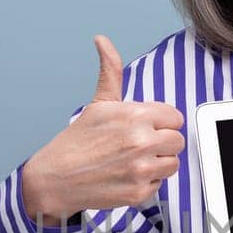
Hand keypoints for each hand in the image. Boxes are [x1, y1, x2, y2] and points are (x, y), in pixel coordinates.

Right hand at [21, 35, 185, 224]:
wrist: (55, 179)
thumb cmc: (77, 141)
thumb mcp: (98, 103)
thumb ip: (111, 71)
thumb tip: (102, 40)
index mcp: (135, 115)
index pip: (175, 117)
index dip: (161, 123)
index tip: (145, 128)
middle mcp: (141, 141)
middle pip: (177, 141)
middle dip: (161, 143)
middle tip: (138, 145)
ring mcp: (140, 169)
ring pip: (172, 163)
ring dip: (157, 163)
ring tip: (133, 160)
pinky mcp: (139, 192)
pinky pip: (160, 184)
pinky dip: (146, 182)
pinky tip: (126, 176)